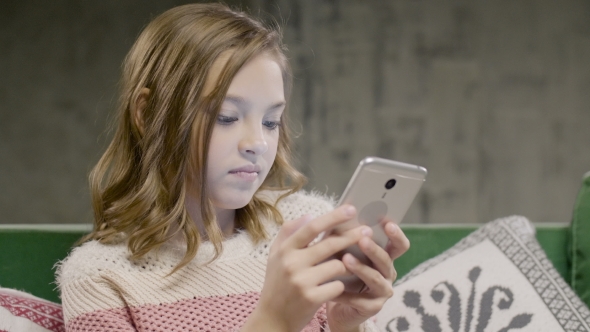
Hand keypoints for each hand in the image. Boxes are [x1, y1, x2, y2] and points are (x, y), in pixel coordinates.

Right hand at [241, 205, 372, 331]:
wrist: (272, 317)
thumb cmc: (277, 283)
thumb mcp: (275, 255)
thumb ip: (288, 232)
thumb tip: (309, 215)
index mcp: (285, 249)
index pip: (312, 228)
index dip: (333, 217)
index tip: (350, 209)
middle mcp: (291, 263)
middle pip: (330, 244)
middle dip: (352, 236)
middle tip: (367, 231)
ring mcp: (302, 281)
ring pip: (338, 265)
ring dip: (345, 266)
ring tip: (345, 268)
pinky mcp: (312, 298)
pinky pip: (338, 285)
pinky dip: (340, 286)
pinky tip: (335, 288)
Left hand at [327, 221, 409, 331]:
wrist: (334, 302)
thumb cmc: (340, 271)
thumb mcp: (341, 251)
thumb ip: (343, 236)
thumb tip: (338, 213)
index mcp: (384, 257)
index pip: (398, 245)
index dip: (396, 234)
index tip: (387, 222)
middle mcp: (388, 274)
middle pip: (386, 260)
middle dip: (375, 249)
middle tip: (362, 238)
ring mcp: (382, 292)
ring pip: (375, 279)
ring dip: (361, 268)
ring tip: (346, 259)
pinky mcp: (372, 308)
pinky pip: (359, 299)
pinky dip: (345, 293)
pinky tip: (333, 287)